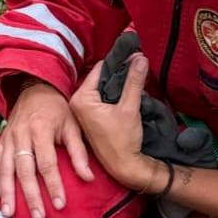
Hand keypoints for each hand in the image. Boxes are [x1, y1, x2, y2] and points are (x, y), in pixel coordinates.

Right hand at [0, 82, 93, 217]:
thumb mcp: (73, 125)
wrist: (35, 90)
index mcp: (42, 130)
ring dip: (7, 192)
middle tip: (38, 216)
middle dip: (30, 195)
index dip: (53, 184)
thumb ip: (78, 152)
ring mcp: (8, 138)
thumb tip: (88, 178)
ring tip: (10, 212)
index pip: (47, 163)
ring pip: (5, 168)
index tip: (60, 204)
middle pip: (25, 170)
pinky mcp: (1, 141)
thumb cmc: (57, 109)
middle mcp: (22, 135)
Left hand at [68, 56, 161, 190]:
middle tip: (140, 60)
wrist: (123, 166)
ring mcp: (84, 109)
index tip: (135, 51)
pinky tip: (132, 88)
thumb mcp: (129, 107)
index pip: (99, 69)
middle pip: (101, 76)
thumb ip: (134, 81)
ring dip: (120, 81)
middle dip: (120, 70)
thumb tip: (140, 57)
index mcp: (81, 99)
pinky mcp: (92, 115)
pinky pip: (104, 96)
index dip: (119, 60)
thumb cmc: (122, 140)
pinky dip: (117, 91)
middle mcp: (78, 102)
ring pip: (104, 86)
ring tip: (138, 72)